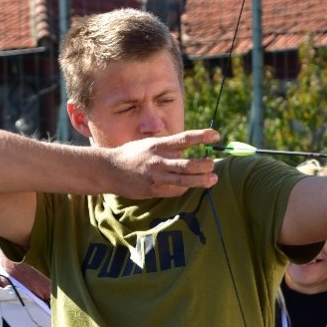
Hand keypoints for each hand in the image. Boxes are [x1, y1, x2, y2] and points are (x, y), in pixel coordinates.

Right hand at [102, 129, 221, 198]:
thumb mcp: (150, 144)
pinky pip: (175, 190)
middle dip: (204, 165)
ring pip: (184, 180)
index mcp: (158, 145)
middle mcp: (158, 161)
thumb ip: (168, 147)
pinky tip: (189, 184)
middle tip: (213, 164)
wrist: (110, 170)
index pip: (184, 139)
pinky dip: (184, 186)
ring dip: (201, 180)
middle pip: (187, 164)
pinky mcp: (154, 190)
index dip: (202, 136)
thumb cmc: (133, 154)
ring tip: (213, 179)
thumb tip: (189, 153)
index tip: (216, 135)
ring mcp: (156, 178)